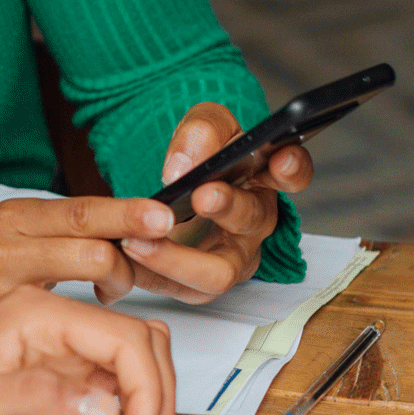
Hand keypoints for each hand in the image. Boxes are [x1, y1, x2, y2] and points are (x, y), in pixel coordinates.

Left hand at [0, 284, 174, 414]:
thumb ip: (31, 398)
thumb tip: (103, 405)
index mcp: (29, 310)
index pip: (122, 335)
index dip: (146, 392)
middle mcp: (48, 317)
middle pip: (140, 340)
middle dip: (159, 399)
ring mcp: (58, 341)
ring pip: (138, 356)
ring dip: (155, 403)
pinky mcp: (61, 367)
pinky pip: (122, 375)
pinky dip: (139, 407)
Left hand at [121, 103, 311, 303]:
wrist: (175, 185)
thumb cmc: (202, 153)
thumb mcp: (203, 126)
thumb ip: (201, 133)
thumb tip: (184, 166)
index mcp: (263, 176)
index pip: (293, 172)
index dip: (292, 167)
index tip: (280, 159)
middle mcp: (254, 221)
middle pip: (251, 219)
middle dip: (227, 206)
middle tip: (200, 194)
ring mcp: (230, 257)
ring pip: (217, 273)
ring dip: (176, 259)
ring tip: (136, 241)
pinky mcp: (199, 283)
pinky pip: (176, 288)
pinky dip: (145, 274)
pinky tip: (120, 255)